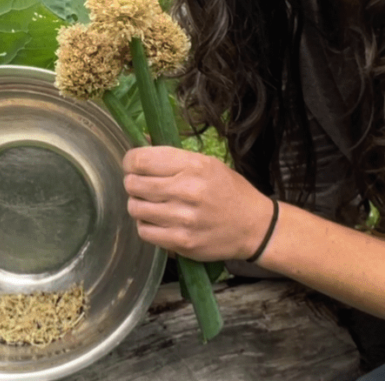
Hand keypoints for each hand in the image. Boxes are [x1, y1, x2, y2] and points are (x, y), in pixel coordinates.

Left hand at [122, 146, 274, 261]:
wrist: (255, 227)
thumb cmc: (229, 191)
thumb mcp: (207, 163)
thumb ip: (173, 156)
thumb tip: (141, 143)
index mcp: (194, 166)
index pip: (140, 160)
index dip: (130, 162)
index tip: (133, 166)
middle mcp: (187, 190)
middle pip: (133, 184)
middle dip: (133, 183)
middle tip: (142, 186)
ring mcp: (184, 218)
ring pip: (135, 208)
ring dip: (138, 205)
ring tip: (151, 204)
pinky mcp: (182, 242)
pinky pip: (144, 231)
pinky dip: (146, 225)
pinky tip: (158, 221)